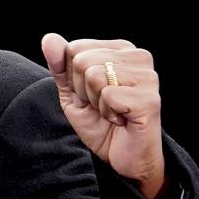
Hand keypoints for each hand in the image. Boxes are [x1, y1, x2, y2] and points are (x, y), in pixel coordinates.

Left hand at [41, 33, 165, 198]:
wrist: (122, 159)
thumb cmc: (99, 123)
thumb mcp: (71, 92)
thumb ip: (60, 65)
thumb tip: (49, 39)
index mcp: (119, 49)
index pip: (74, 48)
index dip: (72, 77)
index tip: (90, 93)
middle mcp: (137, 56)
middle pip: (82, 60)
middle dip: (82, 89)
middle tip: (101, 105)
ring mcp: (147, 76)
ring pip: (94, 75)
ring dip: (95, 101)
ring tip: (111, 111)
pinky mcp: (149, 98)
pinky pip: (108, 95)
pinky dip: (107, 113)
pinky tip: (120, 119)